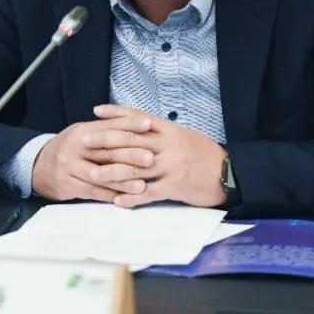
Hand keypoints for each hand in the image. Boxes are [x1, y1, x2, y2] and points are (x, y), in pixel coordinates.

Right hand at [31, 114, 156, 201]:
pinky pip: (92, 192)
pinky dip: (109, 196)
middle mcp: (75, 148)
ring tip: (142, 186)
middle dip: (131, 155)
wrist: (38, 167)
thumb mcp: (84, 133)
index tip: (149, 125)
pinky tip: (124, 199)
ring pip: (100, 175)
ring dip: (123, 182)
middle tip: (151, 158)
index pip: (109, 126)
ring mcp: (69, 167)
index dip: (130, 125)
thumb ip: (107, 129)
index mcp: (83, 131)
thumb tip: (140, 123)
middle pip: (106, 151)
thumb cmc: (71, 149)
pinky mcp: (66, 185)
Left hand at [84, 105, 227, 208]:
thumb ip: (162, 133)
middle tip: (83, 141)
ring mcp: (172, 166)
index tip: (96, 112)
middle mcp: (169, 145)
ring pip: (136, 168)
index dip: (116, 114)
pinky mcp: (176, 186)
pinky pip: (150, 192)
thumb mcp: (184, 136)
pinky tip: (117, 202)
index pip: (138, 118)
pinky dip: (132, 197)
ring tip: (92, 174)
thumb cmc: (205, 155)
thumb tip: (141, 126)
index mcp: (170, 130)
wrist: (229, 173)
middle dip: (105, 141)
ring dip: (112, 172)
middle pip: (131, 140)